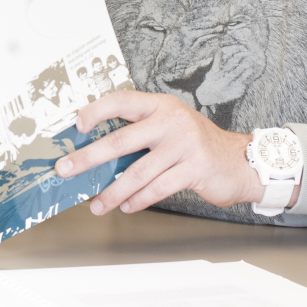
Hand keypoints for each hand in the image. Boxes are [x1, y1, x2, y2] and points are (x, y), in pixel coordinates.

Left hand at [54, 91, 290, 214]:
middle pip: (121, 140)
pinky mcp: (194, 169)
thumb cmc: (195, 145)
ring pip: (138, 172)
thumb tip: (96, 153)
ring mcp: (183, 145)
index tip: (76, 126)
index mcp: (160, 106)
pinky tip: (127, 206)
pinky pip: (158, 188)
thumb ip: (140, 133)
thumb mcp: (169, 128)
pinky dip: (139, 200)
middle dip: (89, 157)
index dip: (97, 110)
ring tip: (98, 204)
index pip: (122, 101)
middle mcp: (171, 121)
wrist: (240, 161)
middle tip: (66, 169)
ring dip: (113, 191)